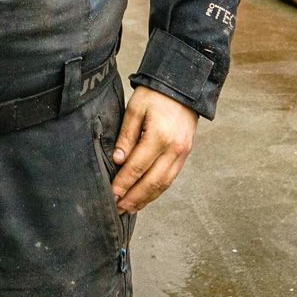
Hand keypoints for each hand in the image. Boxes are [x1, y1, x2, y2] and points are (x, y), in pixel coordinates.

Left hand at [109, 86, 197, 214]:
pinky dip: (157, 191)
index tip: (111, 196)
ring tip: (129, 208)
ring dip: (146, 199)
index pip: (137, 167)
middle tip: (117, 209)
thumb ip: (126, 136)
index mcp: (159, 136)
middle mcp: (174, 149)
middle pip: (151, 182)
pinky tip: (145, 197)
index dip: (123, 184)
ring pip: (163, 184)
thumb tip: (118, 161)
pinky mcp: (185, 155)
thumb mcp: (134, 109)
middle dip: (133, 198)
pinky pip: (170, 178)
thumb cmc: (156, 95)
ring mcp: (182, 154)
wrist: (183, 87)